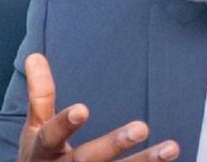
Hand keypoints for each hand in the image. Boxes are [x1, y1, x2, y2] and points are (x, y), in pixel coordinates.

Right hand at [18, 53, 179, 161]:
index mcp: (42, 151)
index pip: (51, 136)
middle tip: (142, 127)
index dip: (65, 123)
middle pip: (87, 159)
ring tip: (171, 148)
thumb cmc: (42, 157)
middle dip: (114, 145)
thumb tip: (35, 56)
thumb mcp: (35, 127)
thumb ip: (40, 95)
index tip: (82, 109)